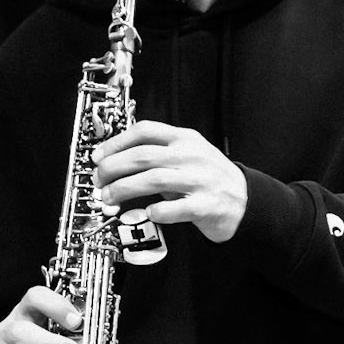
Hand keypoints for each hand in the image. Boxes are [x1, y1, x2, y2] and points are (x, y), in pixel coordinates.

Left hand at [94, 122, 246, 242]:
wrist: (246, 200)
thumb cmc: (209, 178)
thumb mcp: (187, 155)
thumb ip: (157, 154)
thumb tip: (114, 161)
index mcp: (184, 139)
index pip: (145, 131)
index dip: (116, 142)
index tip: (98, 156)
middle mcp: (191, 156)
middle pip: (143, 156)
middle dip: (113, 168)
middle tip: (98, 180)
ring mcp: (200, 180)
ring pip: (153, 179)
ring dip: (124, 189)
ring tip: (109, 198)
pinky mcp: (206, 205)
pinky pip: (176, 208)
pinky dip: (156, 210)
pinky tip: (146, 212)